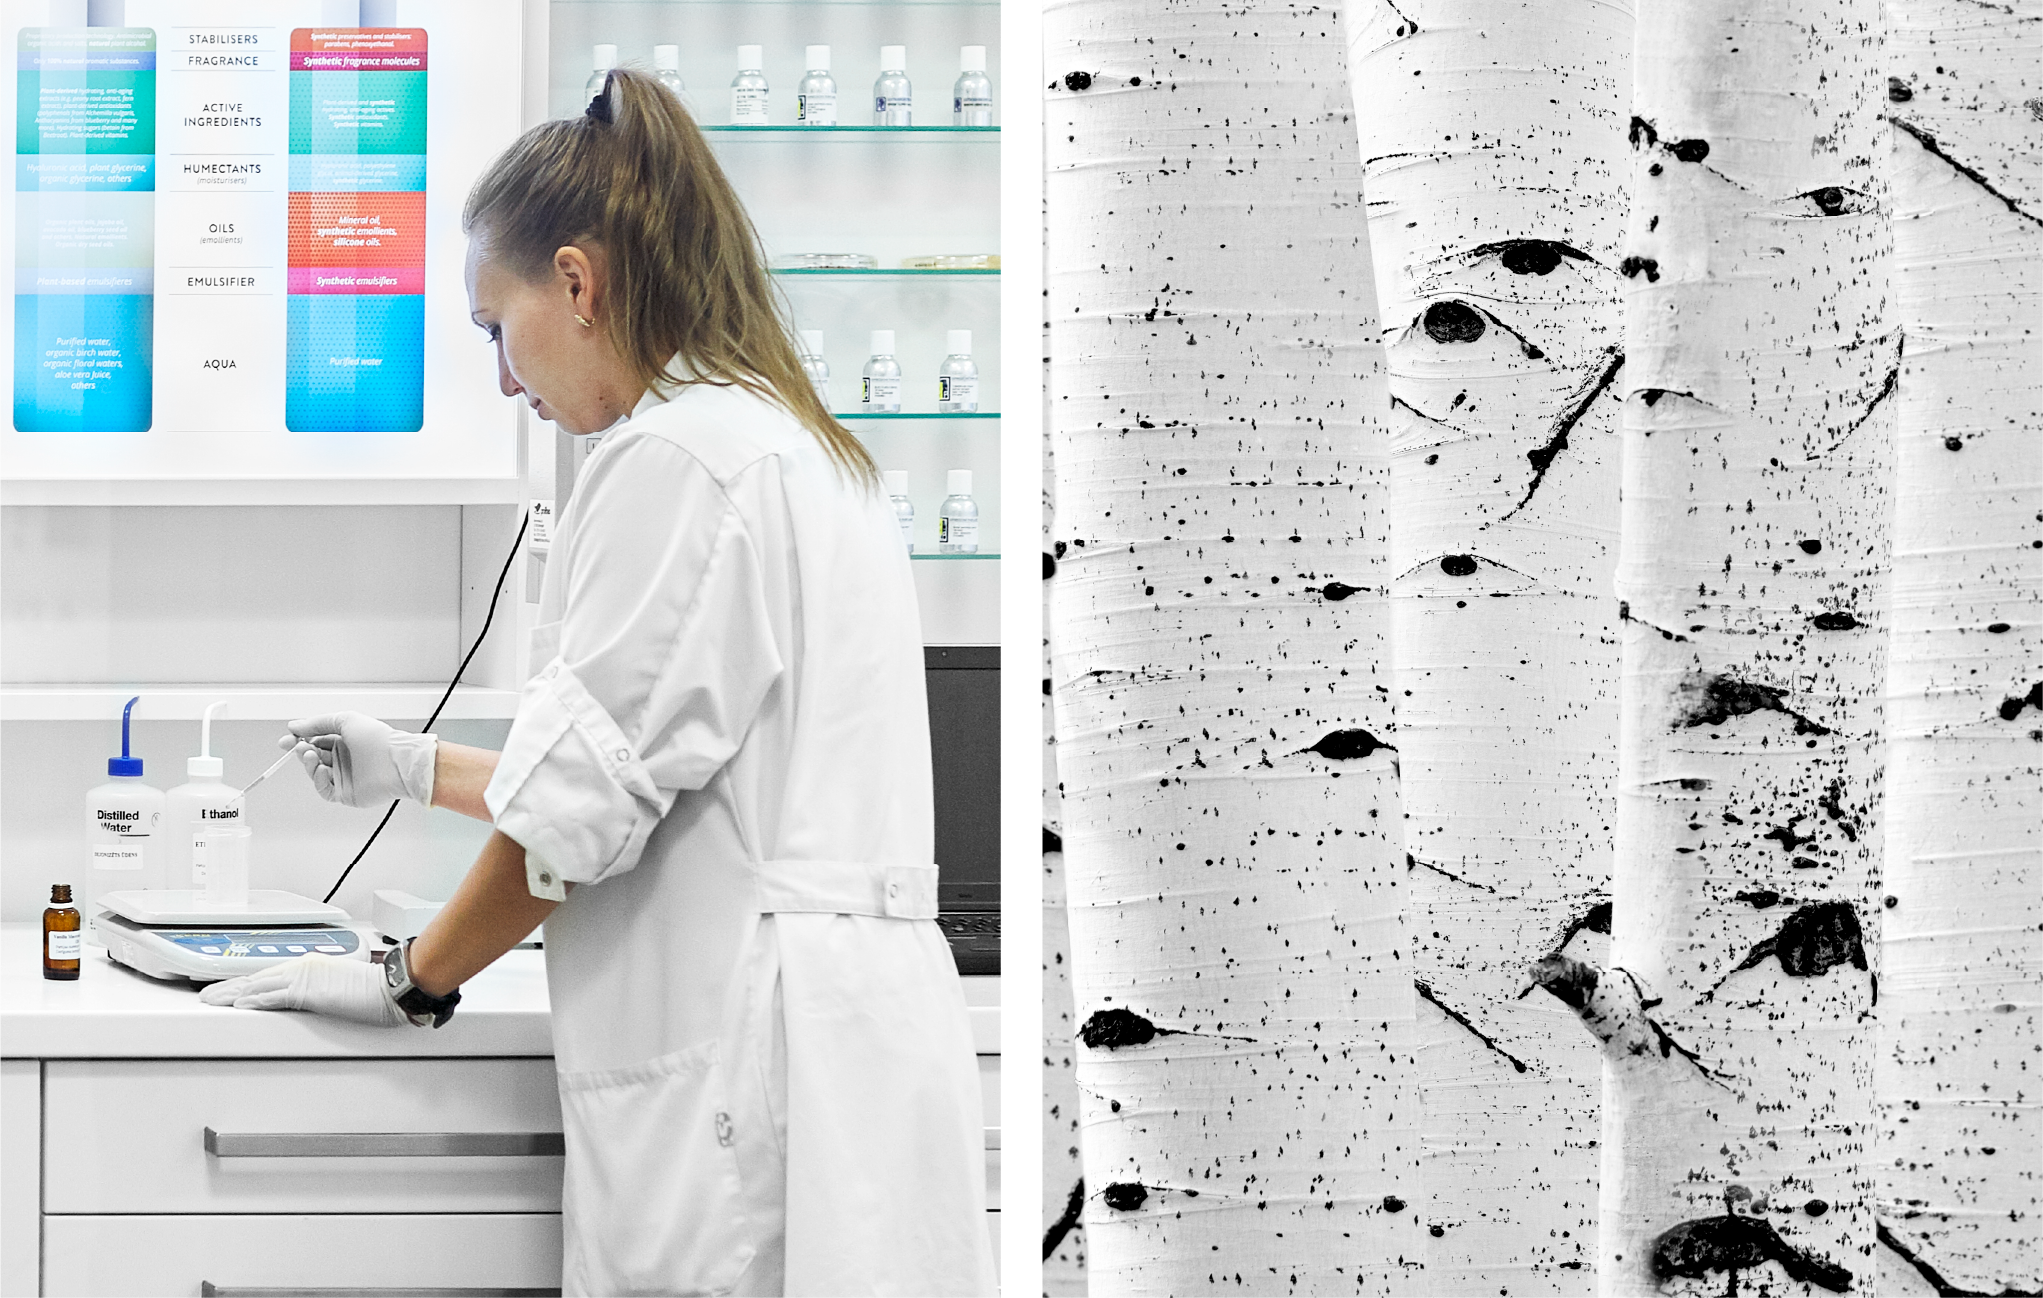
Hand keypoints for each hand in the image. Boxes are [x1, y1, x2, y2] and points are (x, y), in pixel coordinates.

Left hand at [198, 954, 411, 1026]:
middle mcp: (303, 966)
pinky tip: (239, 1003)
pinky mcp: (308, 991)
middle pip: (257, 976)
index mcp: (311, 965)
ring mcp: (305, 977)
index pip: (269, 974)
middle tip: (207, 993)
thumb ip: (323, 990)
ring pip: (258, 984)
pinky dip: (254, 999)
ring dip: (231, 992)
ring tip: (211, 999)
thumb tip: (316, 999)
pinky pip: (274, 996)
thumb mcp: (343, 985)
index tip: (230, 987)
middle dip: (228, 985)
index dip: (246, 980)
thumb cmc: (377, 988)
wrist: (392, 986)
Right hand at [280, 713, 436, 807]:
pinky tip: (320, 769)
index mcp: (345, 741)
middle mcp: (344, 759)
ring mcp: (345, 777)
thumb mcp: (345, 720)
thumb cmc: (378, 738)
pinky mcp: (347, 794)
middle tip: (296, 746)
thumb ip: (318, 723)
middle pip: (313, 757)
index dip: (299, 740)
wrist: (397, 761)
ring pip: (316, 773)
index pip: (315, 741)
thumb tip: (294, 726)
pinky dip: (318, 780)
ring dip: (308, 763)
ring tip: (309, 754)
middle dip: (301, 751)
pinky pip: (324, 790)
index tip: (287, 739)